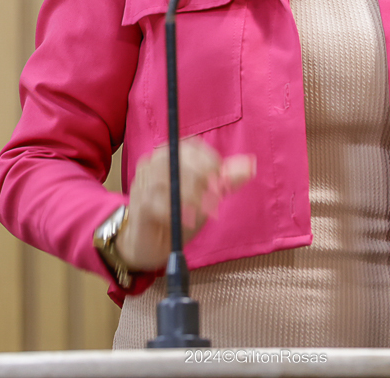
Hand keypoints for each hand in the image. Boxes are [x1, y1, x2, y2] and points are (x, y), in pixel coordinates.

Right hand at [117, 137, 255, 271]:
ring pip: (170, 180)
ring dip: (192, 198)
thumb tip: (251, 165)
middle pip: (180, 159)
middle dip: (202, 179)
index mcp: (171, 155)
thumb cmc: (178, 214)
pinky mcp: (138, 203)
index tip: (221, 182)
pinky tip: (186, 221)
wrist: (149, 244)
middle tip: (215, 200)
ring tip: (202, 213)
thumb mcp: (206, 196)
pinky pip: (159, 203)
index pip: (192, 146)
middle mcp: (153, 162)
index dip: (210, 162)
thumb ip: (225, 180)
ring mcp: (143, 182)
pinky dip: (177, 213)